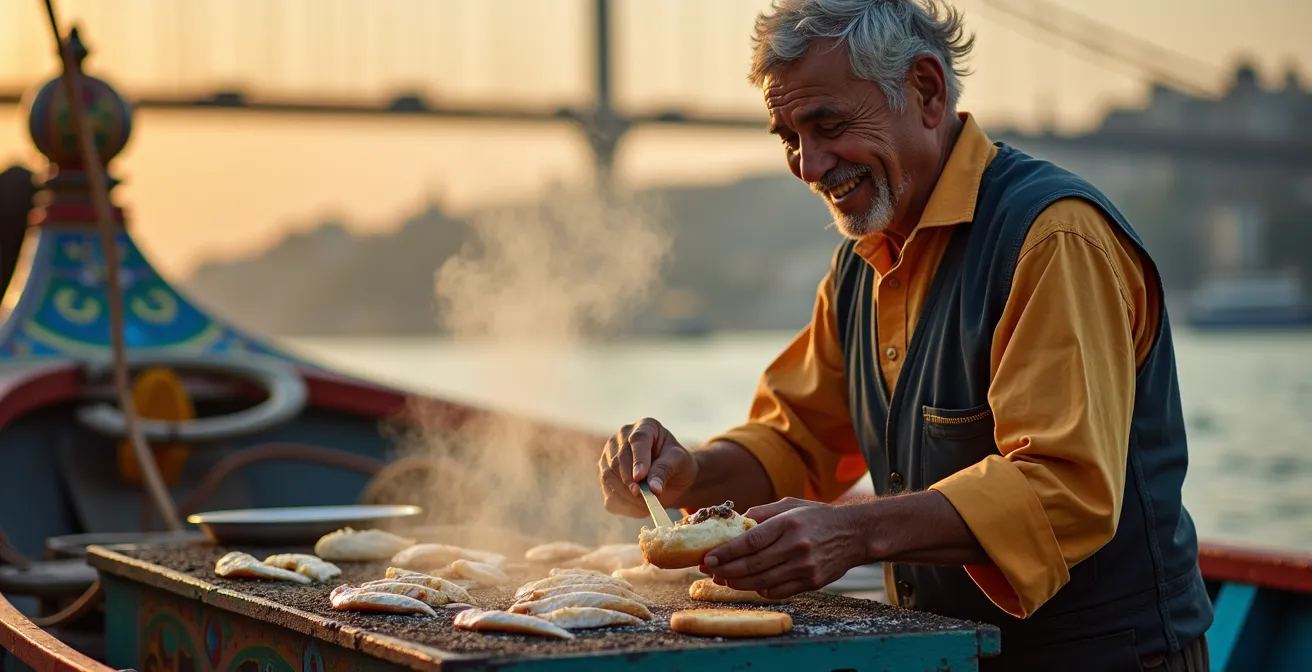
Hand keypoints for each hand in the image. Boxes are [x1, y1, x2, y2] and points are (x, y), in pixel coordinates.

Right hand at [597, 417, 698, 517]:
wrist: (673, 477)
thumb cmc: (678, 464)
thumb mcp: (679, 462)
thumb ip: (665, 469)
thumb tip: (653, 488)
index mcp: (644, 427)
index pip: (637, 440)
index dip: (638, 460)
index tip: (641, 478)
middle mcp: (622, 437)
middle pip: (618, 459)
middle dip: (630, 480)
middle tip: (644, 496)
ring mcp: (609, 456)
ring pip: (608, 475)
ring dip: (626, 494)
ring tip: (646, 503)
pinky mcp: (605, 476)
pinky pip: (608, 494)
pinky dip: (622, 505)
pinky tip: (639, 508)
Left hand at [700, 498, 867, 598]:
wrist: (854, 533)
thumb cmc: (817, 516)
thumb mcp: (790, 505)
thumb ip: (761, 513)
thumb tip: (732, 522)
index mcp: (788, 523)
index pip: (750, 542)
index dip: (726, 553)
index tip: (708, 558)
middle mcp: (797, 546)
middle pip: (753, 564)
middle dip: (726, 570)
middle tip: (708, 571)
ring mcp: (805, 567)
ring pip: (763, 582)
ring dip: (738, 583)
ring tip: (723, 579)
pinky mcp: (812, 582)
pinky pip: (779, 591)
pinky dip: (760, 590)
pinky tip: (749, 584)